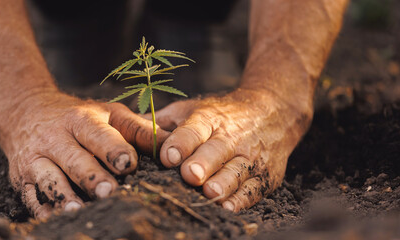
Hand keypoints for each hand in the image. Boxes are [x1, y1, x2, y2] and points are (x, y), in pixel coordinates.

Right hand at [0, 90, 167, 218]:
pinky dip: (41, 209)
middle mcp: (55, 138)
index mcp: (80, 120)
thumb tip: (173, 144)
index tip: (128, 164)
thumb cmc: (78, 116)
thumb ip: (139, 130)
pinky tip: (53, 220)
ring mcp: (35, 158)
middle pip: (73, 159)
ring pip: (48, 178)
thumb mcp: (108, 113)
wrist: (25, 110)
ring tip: (77, 210)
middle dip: (90, 176)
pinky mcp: (21, 177)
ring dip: (62, 195)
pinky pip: (30, 196)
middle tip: (108, 192)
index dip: (113, 149)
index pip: (97, 135)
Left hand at [156, 89, 310, 211]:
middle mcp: (231, 137)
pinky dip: (243, 199)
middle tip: (190, 175)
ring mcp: (250, 157)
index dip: (181, 142)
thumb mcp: (192, 109)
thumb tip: (125, 130)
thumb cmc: (221, 115)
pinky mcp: (264, 175)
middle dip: (203, 163)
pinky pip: (253, 189)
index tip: (168, 156)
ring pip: (236, 172)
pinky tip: (229, 208)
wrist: (273, 111)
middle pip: (216, 151)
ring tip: (210, 194)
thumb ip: (162, 122)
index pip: (193, 129)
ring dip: (223, 184)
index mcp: (209, 119)